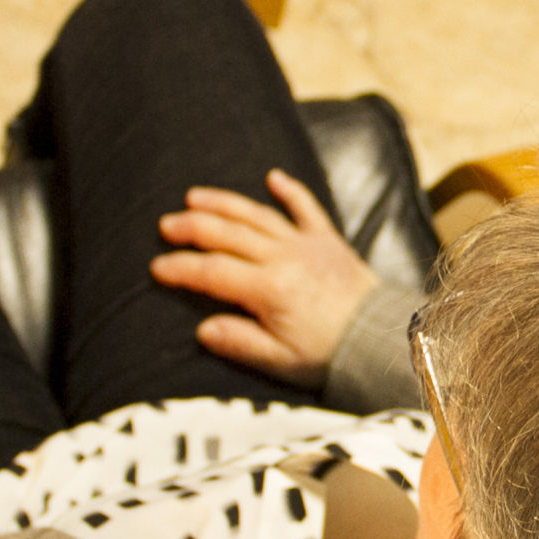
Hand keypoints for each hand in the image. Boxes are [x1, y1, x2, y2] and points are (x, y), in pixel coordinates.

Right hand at [151, 169, 380, 386]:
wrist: (381, 339)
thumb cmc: (331, 355)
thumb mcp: (281, 360)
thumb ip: (240, 342)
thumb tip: (204, 328)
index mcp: (268, 289)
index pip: (212, 272)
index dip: (181, 268)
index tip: (157, 267)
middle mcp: (284, 258)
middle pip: (228, 234)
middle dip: (193, 227)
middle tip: (166, 224)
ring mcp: (307, 244)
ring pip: (257, 215)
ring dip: (224, 203)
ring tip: (194, 197)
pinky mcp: (329, 240)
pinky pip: (307, 208)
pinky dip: (290, 190)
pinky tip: (273, 177)